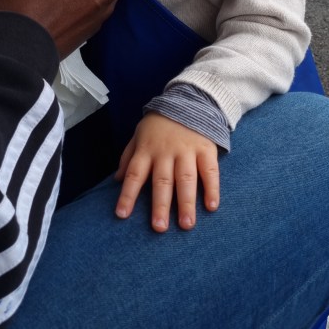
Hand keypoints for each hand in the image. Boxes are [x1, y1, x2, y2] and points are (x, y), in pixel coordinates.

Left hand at [115, 113, 219, 231]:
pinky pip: (210, 170)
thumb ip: (128, 157)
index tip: (122, 215)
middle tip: (159, 228)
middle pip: (162, 181)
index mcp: (147, 150)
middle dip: (160, 205)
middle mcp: (166, 152)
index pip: (134, 174)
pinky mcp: (206, 149)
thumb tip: (116, 179)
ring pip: (186, 179)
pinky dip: (212, 188)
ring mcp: (187, 150)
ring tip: (186, 224)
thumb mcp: (138, 135)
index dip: (128, 194)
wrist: (188, 100)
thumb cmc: (159, 124)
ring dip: (186, 202)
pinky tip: (211, 206)